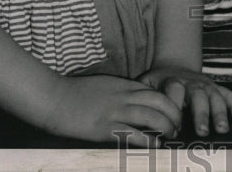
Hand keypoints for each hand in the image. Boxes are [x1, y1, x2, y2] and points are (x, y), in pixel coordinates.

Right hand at [41, 73, 183, 146]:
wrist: (54, 98)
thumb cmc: (76, 93)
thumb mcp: (104, 85)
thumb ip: (121, 91)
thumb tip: (135, 100)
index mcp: (123, 86)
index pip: (154, 91)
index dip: (169, 103)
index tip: (174, 113)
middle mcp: (123, 96)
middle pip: (158, 101)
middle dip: (173, 114)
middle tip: (178, 126)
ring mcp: (114, 112)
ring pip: (150, 115)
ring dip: (165, 126)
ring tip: (171, 135)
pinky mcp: (104, 128)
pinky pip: (131, 133)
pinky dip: (147, 139)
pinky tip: (155, 145)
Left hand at [137, 65, 231, 136]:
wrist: (174, 64)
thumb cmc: (157, 82)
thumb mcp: (146, 84)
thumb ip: (142, 97)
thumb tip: (136, 120)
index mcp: (171, 82)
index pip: (174, 92)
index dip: (175, 107)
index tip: (175, 127)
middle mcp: (190, 82)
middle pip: (198, 95)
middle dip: (201, 114)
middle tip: (203, 131)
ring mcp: (205, 84)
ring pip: (215, 96)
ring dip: (219, 112)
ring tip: (222, 129)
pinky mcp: (215, 87)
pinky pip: (228, 94)